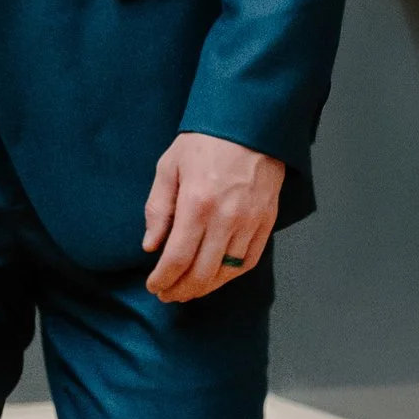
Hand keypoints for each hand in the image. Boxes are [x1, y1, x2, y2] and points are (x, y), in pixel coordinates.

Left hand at [142, 131, 283, 302]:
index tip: (154, 286)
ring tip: (188, 291)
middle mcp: (226, 218)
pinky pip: (248, 261)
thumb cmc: (205, 142)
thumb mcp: (169, 167)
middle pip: (202, 273)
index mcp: (197, 204)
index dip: (163, 279)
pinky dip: (231, 276)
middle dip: (181, 290)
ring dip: (205, 287)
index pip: (177, 258)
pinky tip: (216, 277)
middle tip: (168, 294)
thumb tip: (151, 246)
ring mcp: (250, 222)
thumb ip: (158, 209)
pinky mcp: (267, 222)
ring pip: (227, 272)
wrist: (249, 123)